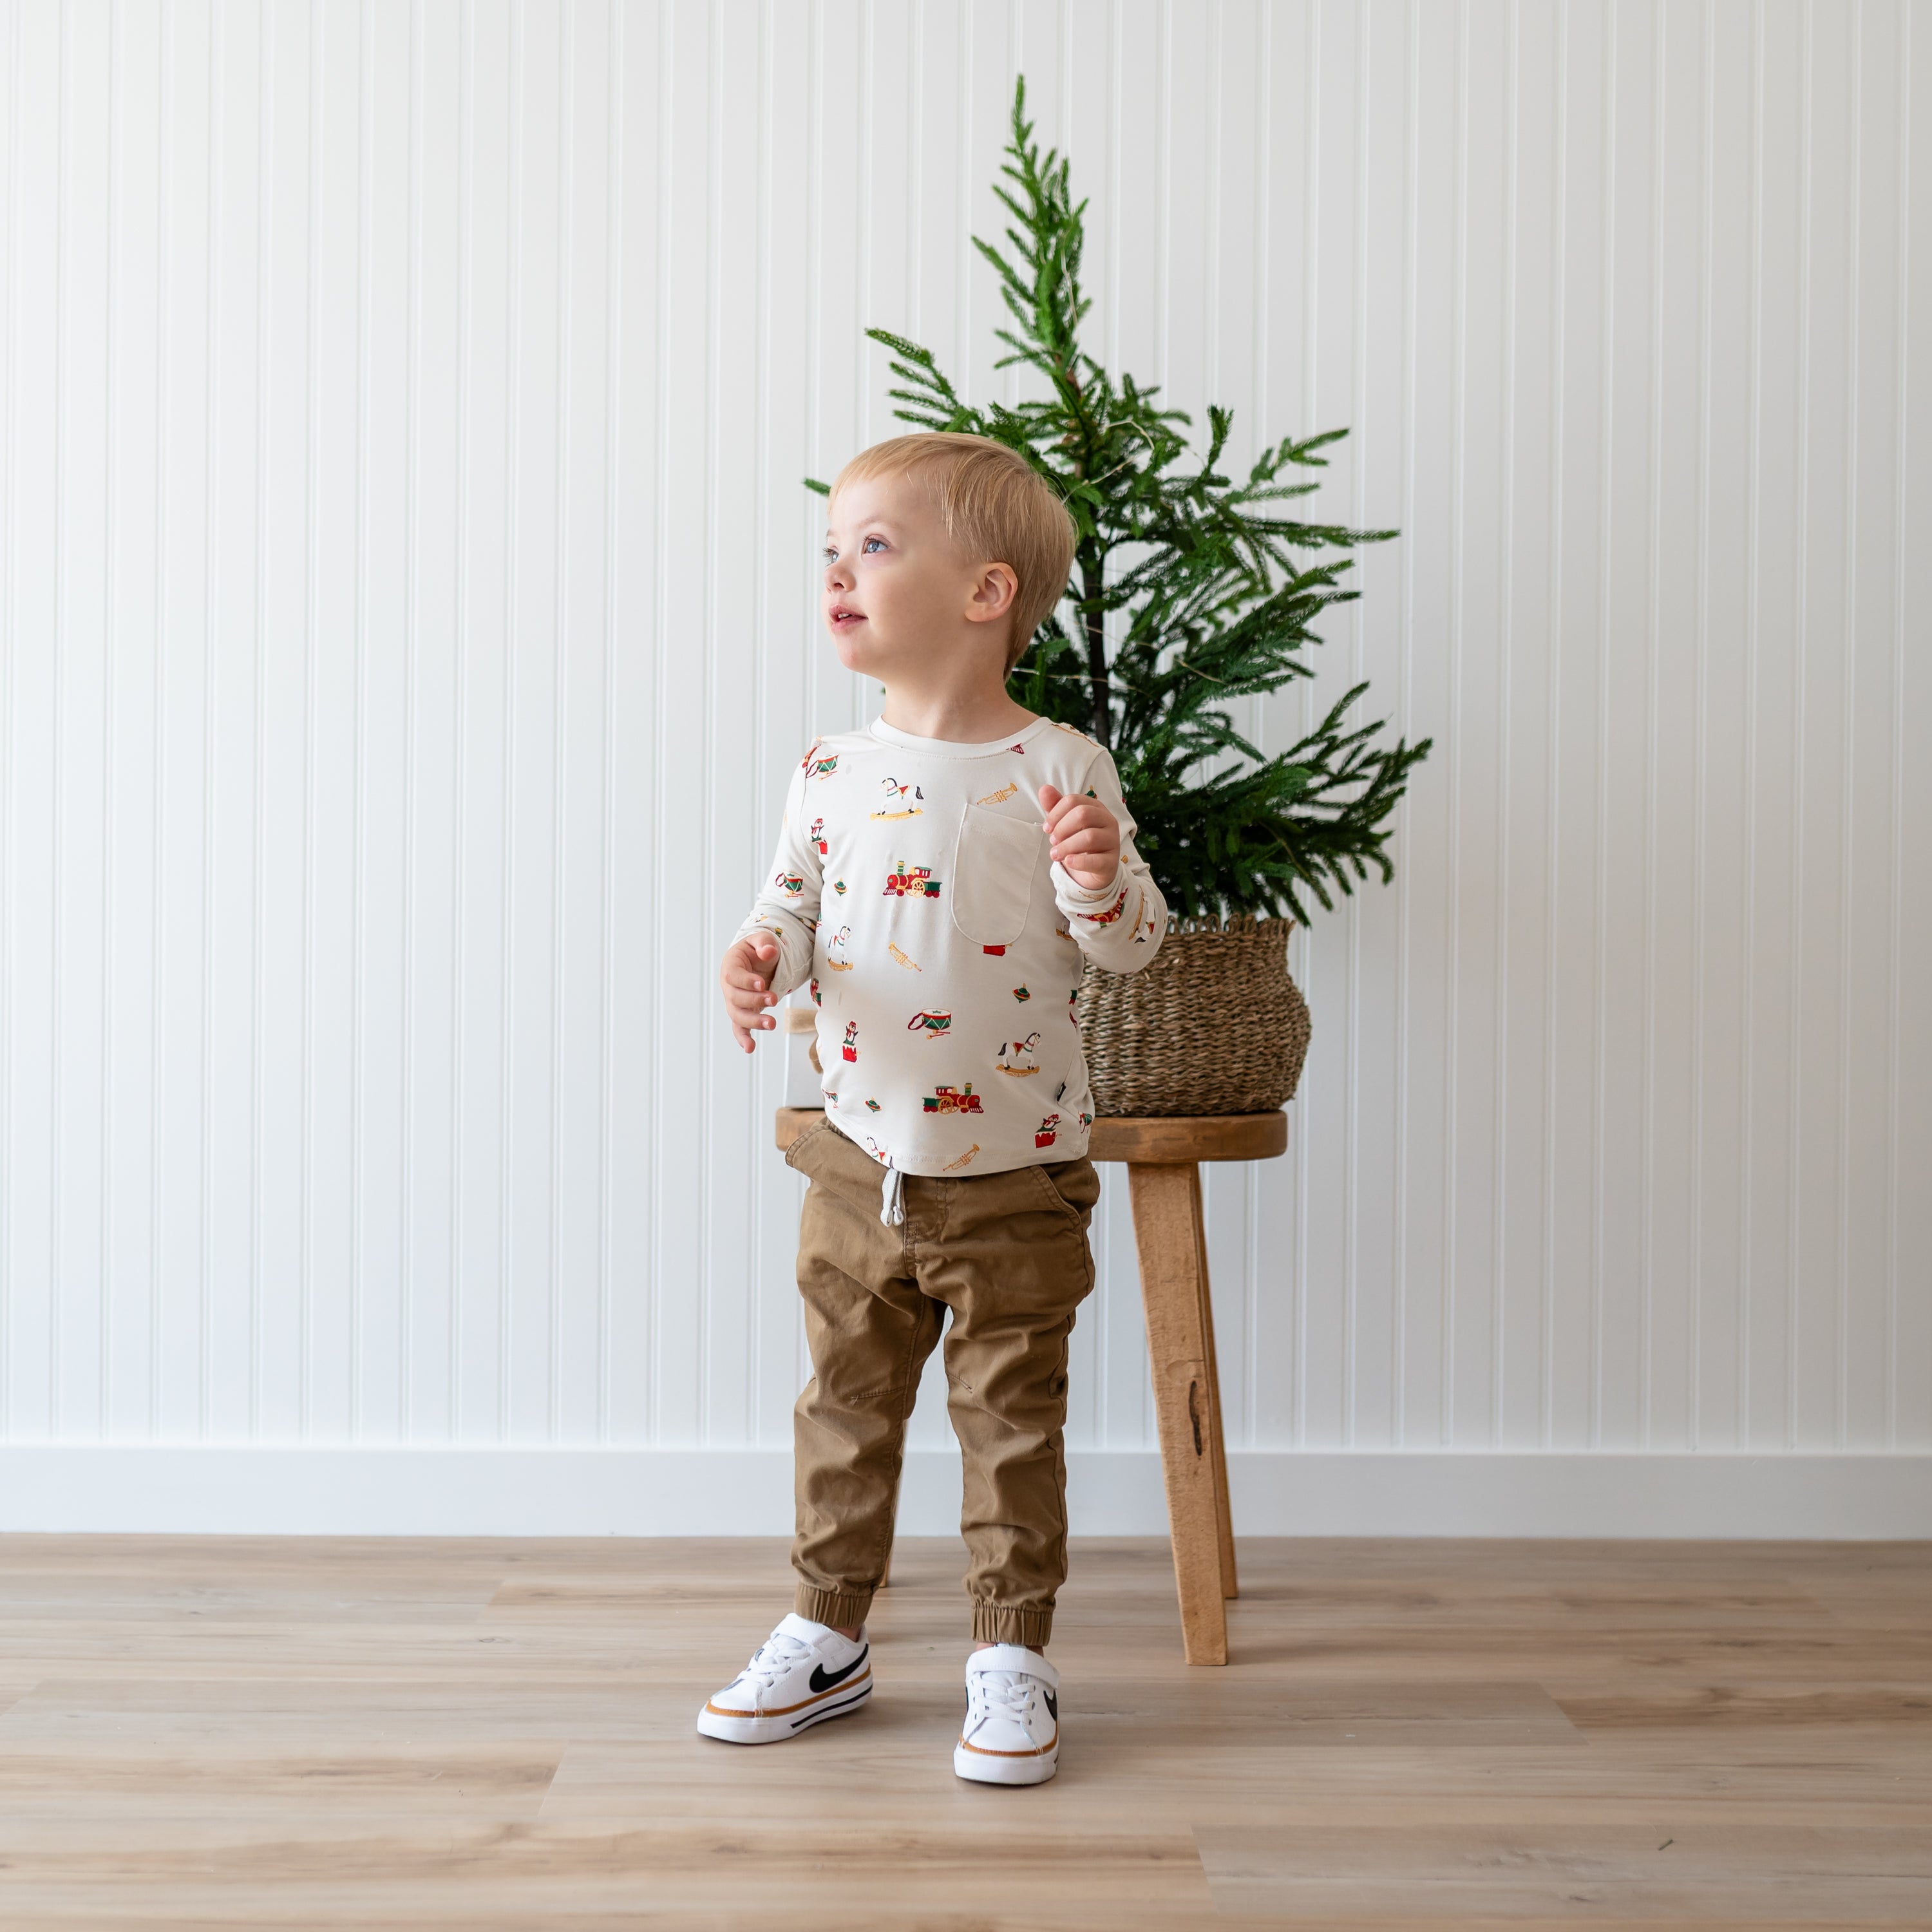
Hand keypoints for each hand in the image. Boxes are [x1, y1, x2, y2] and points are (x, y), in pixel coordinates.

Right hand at [721, 934, 781, 1052]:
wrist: (757, 961)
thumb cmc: (758, 949)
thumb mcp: (762, 940)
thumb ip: (764, 944)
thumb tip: (769, 952)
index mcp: (730, 966)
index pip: (733, 976)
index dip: (746, 981)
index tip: (761, 983)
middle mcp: (729, 986)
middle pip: (735, 998)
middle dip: (754, 1001)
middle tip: (773, 999)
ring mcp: (735, 1001)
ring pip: (738, 1015)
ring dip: (753, 1021)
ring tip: (772, 1024)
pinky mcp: (743, 1012)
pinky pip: (739, 1028)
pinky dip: (743, 1038)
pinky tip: (750, 1048)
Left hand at [1037, 783, 1121, 892]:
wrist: (1091, 870)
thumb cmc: (1077, 842)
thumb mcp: (1063, 823)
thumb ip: (1054, 806)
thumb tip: (1044, 789)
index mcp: (1096, 807)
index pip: (1073, 800)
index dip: (1055, 813)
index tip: (1046, 828)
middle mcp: (1108, 821)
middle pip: (1083, 814)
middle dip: (1061, 828)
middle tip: (1053, 841)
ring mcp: (1112, 841)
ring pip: (1089, 837)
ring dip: (1066, 846)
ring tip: (1055, 855)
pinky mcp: (1111, 862)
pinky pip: (1097, 860)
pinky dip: (1079, 861)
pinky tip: (1068, 861)